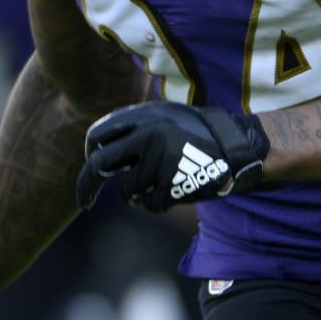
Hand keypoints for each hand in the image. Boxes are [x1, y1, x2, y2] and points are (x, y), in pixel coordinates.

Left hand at [76, 101, 269, 212]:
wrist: (236, 147)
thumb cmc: (196, 134)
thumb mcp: (164, 117)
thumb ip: (133, 129)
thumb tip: (96, 150)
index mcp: (143, 115)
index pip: (97, 136)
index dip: (89, 156)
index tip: (93, 170)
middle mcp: (148, 133)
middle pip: (99, 165)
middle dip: (86, 187)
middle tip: (84, 202)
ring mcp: (161, 158)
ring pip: (128, 191)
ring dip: (138, 196)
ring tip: (160, 187)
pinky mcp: (173, 181)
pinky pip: (150, 203)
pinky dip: (157, 204)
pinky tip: (174, 192)